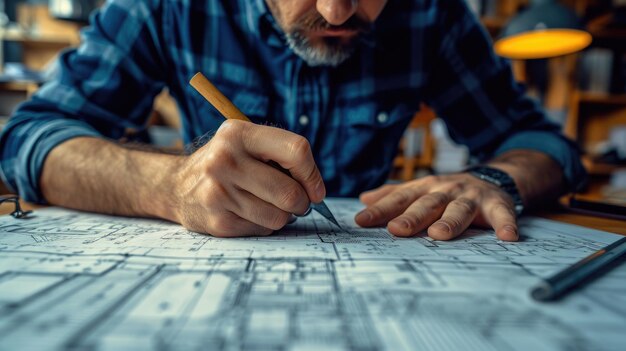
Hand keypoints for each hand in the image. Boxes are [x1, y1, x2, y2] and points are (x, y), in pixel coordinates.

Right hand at [172, 120, 325, 236]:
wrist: (176, 187)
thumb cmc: (227, 164)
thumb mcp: (247, 144)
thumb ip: (282, 156)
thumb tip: (315, 191)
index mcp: (238, 134)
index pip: (296, 151)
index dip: (313, 174)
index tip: (316, 190)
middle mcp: (224, 160)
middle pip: (290, 192)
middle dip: (302, 202)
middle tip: (296, 202)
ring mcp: (219, 192)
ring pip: (279, 216)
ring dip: (282, 215)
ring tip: (265, 203)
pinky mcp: (218, 222)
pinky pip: (263, 229)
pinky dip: (264, 224)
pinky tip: (247, 212)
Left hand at [355, 174, 519, 240]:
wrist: (492, 178)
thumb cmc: (448, 191)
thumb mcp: (421, 189)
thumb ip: (394, 195)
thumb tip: (364, 199)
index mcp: (425, 188)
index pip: (399, 199)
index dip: (380, 210)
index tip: (361, 220)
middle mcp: (446, 190)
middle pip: (427, 204)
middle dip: (411, 217)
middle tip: (396, 230)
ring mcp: (471, 197)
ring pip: (459, 209)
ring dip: (450, 222)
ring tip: (439, 234)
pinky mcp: (497, 204)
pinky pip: (502, 215)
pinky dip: (505, 224)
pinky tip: (507, 237)